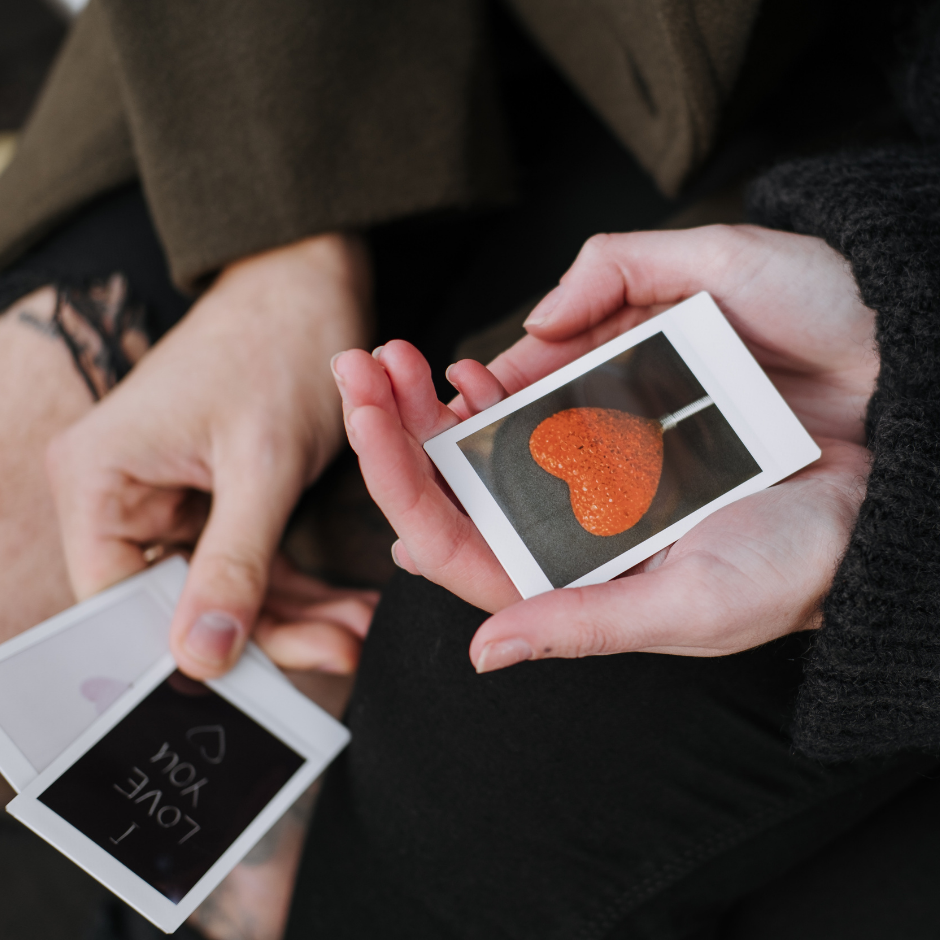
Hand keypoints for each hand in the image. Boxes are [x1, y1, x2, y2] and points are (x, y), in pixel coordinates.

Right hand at [47, 233, 371, 677]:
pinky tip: (344, 603)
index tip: (255, 685)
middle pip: (178, 600)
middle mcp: (119, 493)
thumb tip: (200, 657)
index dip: (185, 648)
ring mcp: (167, 497)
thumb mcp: (261, 464)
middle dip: (264, 629)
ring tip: (355, 627)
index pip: (123, 602)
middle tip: (338, 649)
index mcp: (99, 479)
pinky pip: (249, 559)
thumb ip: (233, 563)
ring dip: (292, 611)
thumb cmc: (276, 347)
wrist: (308, 283)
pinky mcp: (213, 497)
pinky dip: (297, 582)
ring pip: (222, 586)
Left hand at [334, 225, 876, 669]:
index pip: (452, 537)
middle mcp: (565, 524)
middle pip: (452, 481)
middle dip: (396, 425)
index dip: (397, 480)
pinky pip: (543, 404)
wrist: (881, 481)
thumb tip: (482, 653)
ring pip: (484, 441)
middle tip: (358, 368)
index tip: (364, 418)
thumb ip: (585, 624)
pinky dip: (504, 383)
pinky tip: (479, 369)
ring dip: (435, 400)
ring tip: (399, 361)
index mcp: (568, 573)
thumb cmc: (799, 555)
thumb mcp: (694, 604)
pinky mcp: (621, 424)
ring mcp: (588, 470)